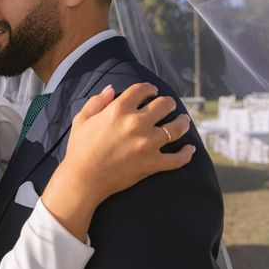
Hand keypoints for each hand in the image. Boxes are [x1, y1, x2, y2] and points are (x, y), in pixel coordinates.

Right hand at [62, 82, 193, 204]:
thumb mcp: (81, 120)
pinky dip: (186, 154)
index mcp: (118, 109)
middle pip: (164, 105)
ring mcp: (146, 144)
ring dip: (182, 122)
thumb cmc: (79, 149)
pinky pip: (177, 159)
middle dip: (168, 103)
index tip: (152, 92)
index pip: (142, 90)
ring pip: (176, 128)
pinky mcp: (152, 163)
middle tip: (168, 106)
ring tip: (183, 121)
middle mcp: (135, 123)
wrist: (82, 180)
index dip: (149, 88)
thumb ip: (97, 101)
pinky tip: (190, 149)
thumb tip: (111, 89)